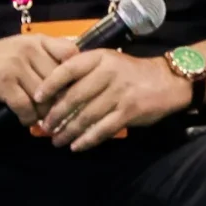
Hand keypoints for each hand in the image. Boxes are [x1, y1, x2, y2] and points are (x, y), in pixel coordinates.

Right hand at [0, 34, 79, 127]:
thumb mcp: (25, 47)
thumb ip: (48, 56)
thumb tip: (75, 79)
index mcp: (39, 41)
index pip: (71, 54)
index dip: (76, 74)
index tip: (75, 89)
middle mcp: (30, 50)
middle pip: (59, 80)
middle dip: (60, 100)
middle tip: (60, 113)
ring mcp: (16, 66)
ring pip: (44, 96)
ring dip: (44, 112)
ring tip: (43, 120)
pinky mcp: (4, 83)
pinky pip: (25, 105)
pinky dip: (28, 117)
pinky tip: (27, 120)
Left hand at [33, 49, 190, 151]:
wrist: (169, 80)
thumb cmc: (133, 73)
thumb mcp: (109, 62)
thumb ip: (86, 73)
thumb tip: (56, 94)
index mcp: (100, 59)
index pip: (68, 69)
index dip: (50, 84)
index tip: (36, 98)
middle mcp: (109, 74)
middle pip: (74, 97)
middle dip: (56, 115)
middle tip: (45, 127)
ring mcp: (119, 93)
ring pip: (86, 116)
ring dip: (68, 131)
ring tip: (57, 140)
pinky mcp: (129, 111)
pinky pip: (103, 129)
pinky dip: (87, 140)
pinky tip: (77, 146)